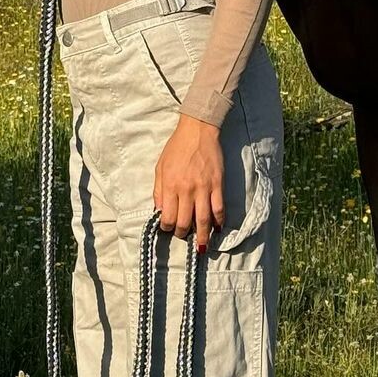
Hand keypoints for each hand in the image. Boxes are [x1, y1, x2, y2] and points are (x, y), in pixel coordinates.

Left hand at [154, 116, 224, 251]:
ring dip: (203, 235)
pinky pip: (219, 208)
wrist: (198, 130)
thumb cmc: (176, 148)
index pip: (168, 216)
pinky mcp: (218, 184)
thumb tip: (159, 211)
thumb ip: (158, 190)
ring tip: (202, 246)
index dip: (167, 227)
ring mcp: (204, 188)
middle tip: (184, 236)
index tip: (169, 229)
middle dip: (183, 234)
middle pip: (185, 221)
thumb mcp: (160, 167)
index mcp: (170, 185)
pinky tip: (218, 228)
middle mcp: (187, 189)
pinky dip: (219, 221)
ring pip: (204, 219)